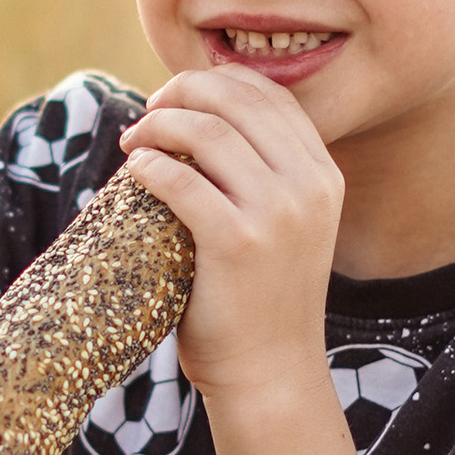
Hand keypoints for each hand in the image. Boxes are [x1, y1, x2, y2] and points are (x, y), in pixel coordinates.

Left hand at [119, 68, 345, 409]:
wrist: (269, 372)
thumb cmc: (259, 298)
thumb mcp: (284, 224)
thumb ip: (261, 173)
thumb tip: (197, 116)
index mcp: (323, 174)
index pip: (268, 94)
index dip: (215, 82)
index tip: (177, 97)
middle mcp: (310, 186)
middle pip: (236, 101)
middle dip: (181, 92)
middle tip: (147, 113)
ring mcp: (278, 213)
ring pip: (207, 132)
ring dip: (158, 125)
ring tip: (132, 142)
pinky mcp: (238, 242)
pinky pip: (181, 181)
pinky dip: (149, 165)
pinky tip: (134, 169)